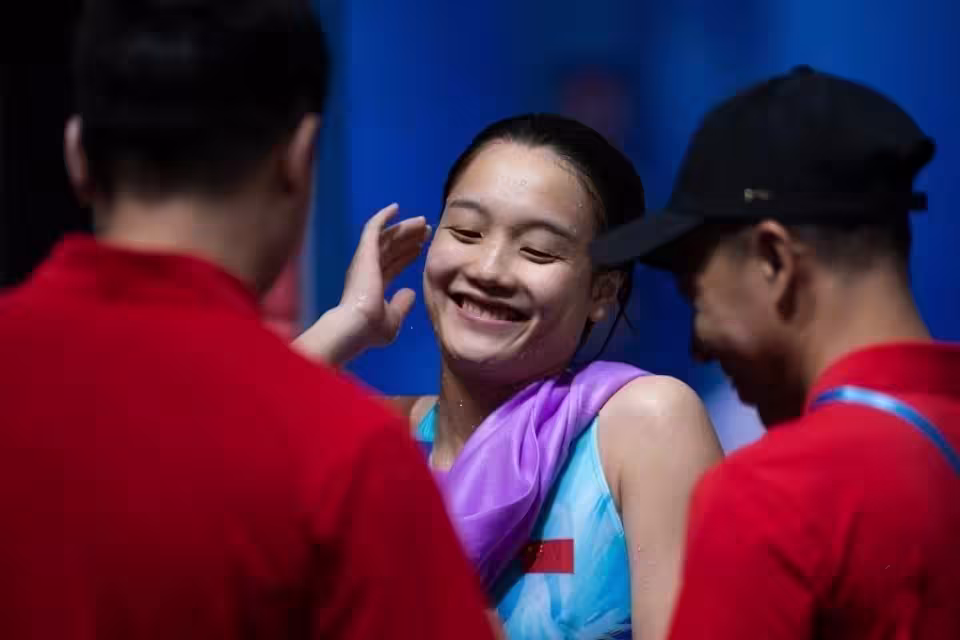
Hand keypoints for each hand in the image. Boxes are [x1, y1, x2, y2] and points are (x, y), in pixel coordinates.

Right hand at [339, 203, 431, 346]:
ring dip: (404, 229)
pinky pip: (374, 228)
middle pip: (392, 249)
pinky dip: (383, 217)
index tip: (421, 248)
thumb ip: (402, 305)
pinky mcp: (365, 251)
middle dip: (409, 239)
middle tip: (426, 231)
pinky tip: (396, 208)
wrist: (356, 326)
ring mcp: (365, 260)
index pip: (393, 265)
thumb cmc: (372, 328)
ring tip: (423, 223)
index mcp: (373, 285)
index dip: (407, 256)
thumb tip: (411, 292)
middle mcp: (368, 270)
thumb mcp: (393, 319)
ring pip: (387, 237)